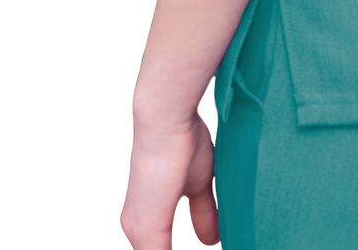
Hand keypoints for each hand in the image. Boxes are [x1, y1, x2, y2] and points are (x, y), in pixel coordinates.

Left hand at [120, 109, 219, 249]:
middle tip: (211, 246)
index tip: (208, 242)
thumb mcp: (198, 184)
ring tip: (219, 248)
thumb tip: (212, 239)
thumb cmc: (182, 140)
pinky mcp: (145, 230)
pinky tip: (210, 247)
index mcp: (149, 218)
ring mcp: (140, 231)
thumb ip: (204, 212)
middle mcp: (139, 228)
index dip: (188, 243)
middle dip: (183, 247)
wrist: (166, 119)